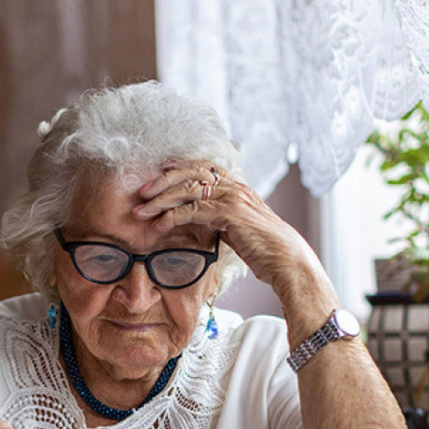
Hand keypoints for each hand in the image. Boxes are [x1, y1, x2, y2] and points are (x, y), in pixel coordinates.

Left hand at [134, 161, 338, 330]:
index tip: (159, 170)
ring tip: (142, 210)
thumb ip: (220, 220)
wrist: (287, 261)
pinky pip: (193, 210)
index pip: (204, 169)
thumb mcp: (238, 230)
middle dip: (163, 181)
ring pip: (189, 189)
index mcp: (237, 189)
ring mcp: (233, 198)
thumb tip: (200, 222)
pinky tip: (159, 225)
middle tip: (141, 192)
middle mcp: (235, 188)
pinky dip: (173, 216)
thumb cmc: (265, 250)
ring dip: (161, 199)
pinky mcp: (230, 213)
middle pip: (191, 173)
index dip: (180, 167)